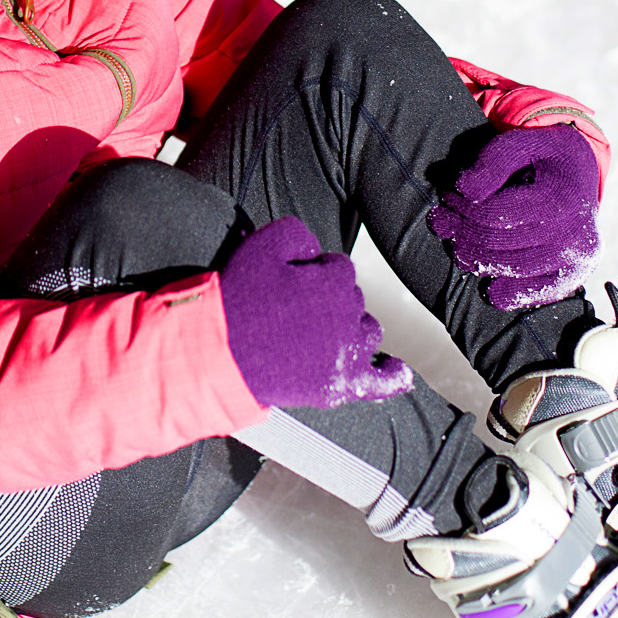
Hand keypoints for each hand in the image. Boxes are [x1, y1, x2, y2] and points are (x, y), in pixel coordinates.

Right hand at [217, 217, 413, 408]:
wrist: (220, 352)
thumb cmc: (238, 300)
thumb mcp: (262, 245)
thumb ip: (297, 234)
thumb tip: (315, 247)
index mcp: (334, 281)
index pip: (339, 269)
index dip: (314, 275)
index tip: (291, 285)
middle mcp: (349, 316)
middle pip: (352, 300)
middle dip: (329, 301)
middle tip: (292, 311)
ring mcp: (347, 353)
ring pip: (367, 332)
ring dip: (351, 329)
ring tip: (317, 334)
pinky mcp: (339, 384)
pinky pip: (380, 382)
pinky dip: (391, 377)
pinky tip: (398, 371)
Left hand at [429, 124, 599, 309]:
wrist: (581, 169)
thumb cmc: (544, 155)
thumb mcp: (520, 142)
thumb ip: (492, 162)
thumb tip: (464, 190)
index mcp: (559, 197)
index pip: (492, 214)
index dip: (461, 207)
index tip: (448, 195)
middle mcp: (573, 231)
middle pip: (498, 244)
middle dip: (461, 232)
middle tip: (445, 219)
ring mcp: (577, 257)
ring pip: (512, 269)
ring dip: (476, 259)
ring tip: (458, 243)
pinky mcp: (575, 273)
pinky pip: (538, 292)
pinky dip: (511, 293)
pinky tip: (490, 286)